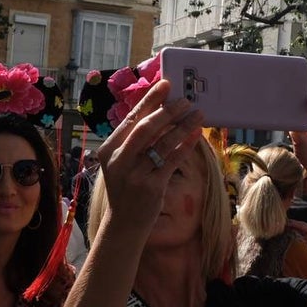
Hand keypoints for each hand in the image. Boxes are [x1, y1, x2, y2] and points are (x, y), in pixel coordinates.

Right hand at [94, 80, 203, 236]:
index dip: (150, 99)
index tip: (166, 84)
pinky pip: (172, 160)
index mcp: (109, 149)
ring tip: (197, 114)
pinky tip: (196, 135)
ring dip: (182, 126)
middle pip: (146, 128)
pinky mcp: (151, 187)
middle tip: (186, 100)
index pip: (131, 118)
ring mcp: (135, 174)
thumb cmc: (126, 188)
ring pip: (162, 143)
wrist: (123, 223)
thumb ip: (134, 140)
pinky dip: (185, 145)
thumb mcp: (122, 162)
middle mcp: (119, 160)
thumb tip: (159, 112)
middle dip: (168, 111)